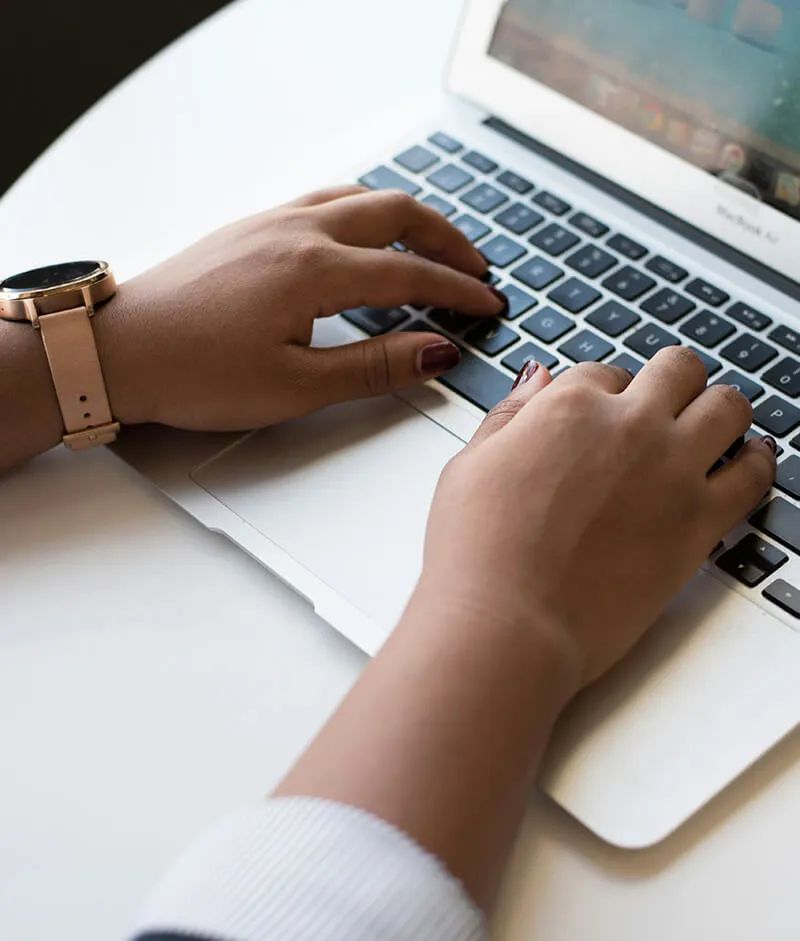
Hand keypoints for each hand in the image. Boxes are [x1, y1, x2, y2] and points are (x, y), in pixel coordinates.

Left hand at [93, 186, 503, 428]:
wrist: (118, 350)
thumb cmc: (193, 372)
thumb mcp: (294, 387)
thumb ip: (373, 367)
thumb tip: (434, 353)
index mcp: (313, 270)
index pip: (410, 273)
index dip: (458, 291)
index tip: (488, 305)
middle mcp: (296, 231)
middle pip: (395, 213)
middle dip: (445, 239)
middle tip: (475, 267)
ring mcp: (270, 222)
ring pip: (358, 197)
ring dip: (405, 218)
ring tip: (430, 246)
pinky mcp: (249, 228)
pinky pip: (323, 200)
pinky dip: (362, 212)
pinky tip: (362, 238)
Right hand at [418, 349, 776, 686]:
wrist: (507, 623)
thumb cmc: (476, 553)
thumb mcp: (471, 465)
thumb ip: (510, 415)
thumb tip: (537, 379)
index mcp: (569, 407)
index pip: (606, 372)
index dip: (606, 392)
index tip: (604, 414)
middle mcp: (629, 427)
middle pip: (677, 369)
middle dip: (671, 381)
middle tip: (667, 401)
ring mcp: (671, 472)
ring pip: (729, 406)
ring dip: (720, 408)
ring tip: (714, 423)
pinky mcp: (699, 523)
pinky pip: (755, 474)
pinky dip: (759, 461)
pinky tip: (751, 460)